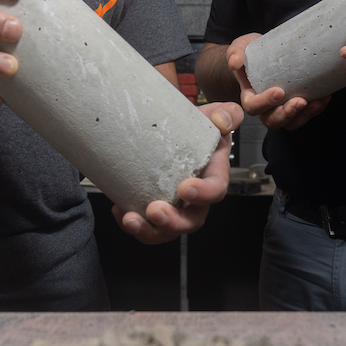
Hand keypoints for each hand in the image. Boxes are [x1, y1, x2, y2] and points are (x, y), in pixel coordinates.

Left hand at [114, 102, 242, 243]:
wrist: (177, 129)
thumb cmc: (199, 126)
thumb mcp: (217, 115)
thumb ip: (226, 114)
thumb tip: (221, 121)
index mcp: (213, 175)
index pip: (216, 190)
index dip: (203, 194)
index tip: (184, 188)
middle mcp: (196, 198)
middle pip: (191, 220)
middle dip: (173, 222)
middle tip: (154, 211)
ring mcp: (174, 205)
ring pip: (166, 230)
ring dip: (148, 231)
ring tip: (129, 219)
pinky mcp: (154, 205)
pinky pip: (145, 224)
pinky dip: (130, 221)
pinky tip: (118, 210)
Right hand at [226, 33, 329, 130]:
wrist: (265, 54)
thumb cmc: (251, 54)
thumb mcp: (240, 47)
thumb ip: (235, 53)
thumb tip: (236, 62)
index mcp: (250, 96)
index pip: (253, 106)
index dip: (265, 102)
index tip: (278, 91)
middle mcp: (265, 107)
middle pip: (273, 121)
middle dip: (287, 113)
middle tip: (301, 101)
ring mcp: (281, 108)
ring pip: (291, 123)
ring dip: (304, 115)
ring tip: (317, 102)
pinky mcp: (295, 105)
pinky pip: (305, 115)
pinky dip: (316, 109)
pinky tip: (325, 97)